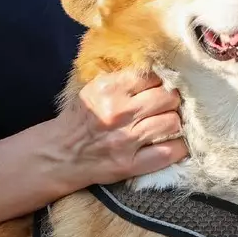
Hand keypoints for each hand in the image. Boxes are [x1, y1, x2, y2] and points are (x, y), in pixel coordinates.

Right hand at [55, 69, 188, 186]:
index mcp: (109, 88)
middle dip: (172, 100)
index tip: (163, 86)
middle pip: (169, 98)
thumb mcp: (94, 89)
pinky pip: (170, 152)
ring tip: (167, 123)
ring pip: (173, 122)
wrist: (58, 154)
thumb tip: (159, 72)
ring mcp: (126, 140)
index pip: (153, 76)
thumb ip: (123, 80)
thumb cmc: (79, 119)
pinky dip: (178, 147)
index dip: (163, 81)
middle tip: (168, 106)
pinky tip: (175, 143)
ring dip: (174, 122)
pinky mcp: (131, 164)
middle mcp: (119, 112)